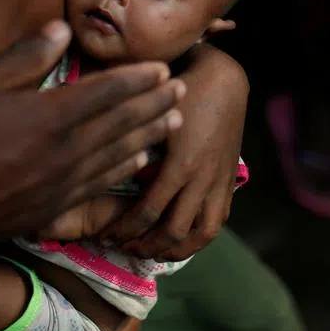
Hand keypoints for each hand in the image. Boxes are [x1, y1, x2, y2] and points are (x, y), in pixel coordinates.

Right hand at [0, 21, 186, 254]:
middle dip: (155, 103)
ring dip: (150, 134)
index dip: (138, 78)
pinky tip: (139, 162)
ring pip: (120, 153)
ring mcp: (64, 182)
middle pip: (123, 121)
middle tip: (182, 89)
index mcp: (52, 114)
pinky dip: (125, 169)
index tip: (162, 68)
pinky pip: (102, 183)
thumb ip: (23, 58)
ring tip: (175, 121)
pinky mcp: (55, 207)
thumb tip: (61, 29)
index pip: (109, 91)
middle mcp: (68, 149)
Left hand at [100, 47, 245, 260]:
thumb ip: (129, 141)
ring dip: (178, 249)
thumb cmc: (181, 89)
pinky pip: (219, 219)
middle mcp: (201, 179)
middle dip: (147, 246)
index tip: (104, 235)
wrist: (224, 79)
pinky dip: (200, 235)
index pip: (147, 212)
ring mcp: (219, 182)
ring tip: (155, 251)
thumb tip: (99, 164)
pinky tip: (183, 237)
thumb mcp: (149, 112)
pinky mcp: (230, 180)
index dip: (124, 230)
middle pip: (174, 232)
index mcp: (179, 165)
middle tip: (125, 247)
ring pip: (203, 233)